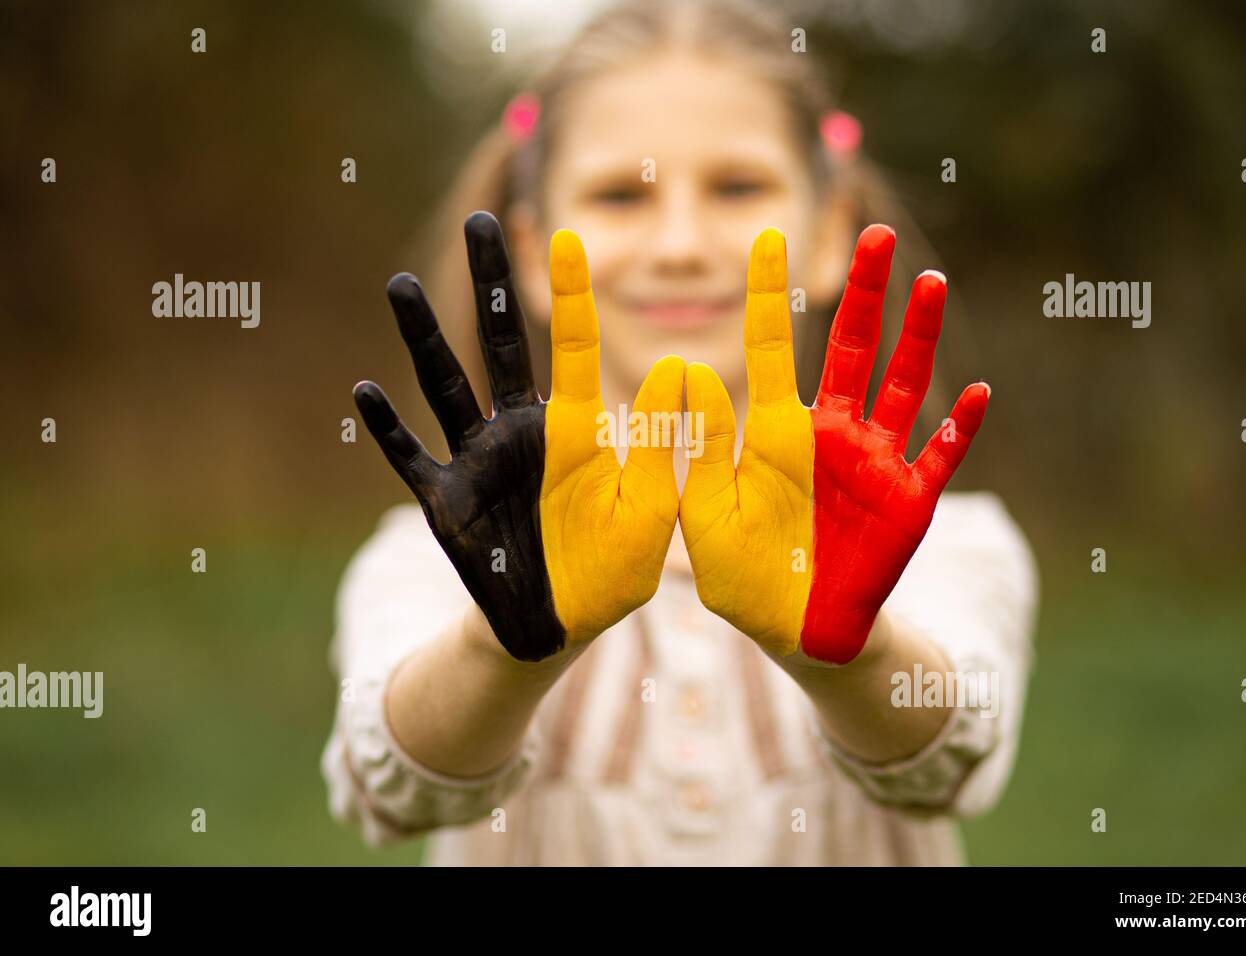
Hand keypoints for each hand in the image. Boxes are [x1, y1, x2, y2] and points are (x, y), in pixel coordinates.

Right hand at [354, 211, 683, 661]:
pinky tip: (364, 392)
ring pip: (446, 386)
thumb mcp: (651, 510)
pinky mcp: (449, 502)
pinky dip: (389, 431)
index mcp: (577, 431)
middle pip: (503, 344)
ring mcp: (480, 462)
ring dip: (423, 338)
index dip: (572, 295)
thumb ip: (660, 446)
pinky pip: (411, 459)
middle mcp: (524, 432)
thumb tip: (677, 366)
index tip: (566, 236)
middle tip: (480, 221)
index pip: (575, 349)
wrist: (562, 628)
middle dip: (491, 284)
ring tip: (398, 283)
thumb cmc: (613, 570)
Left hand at [680, 225, 988, 664]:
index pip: (773, 348)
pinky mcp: (908, 501)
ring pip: (903, 385)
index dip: (772, 294)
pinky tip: (978, 393)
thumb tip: (690, 372)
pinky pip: (941, 457)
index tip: (768, 238)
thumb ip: (700, 449)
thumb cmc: (742, 575)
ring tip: (931, 282)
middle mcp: (831, 434)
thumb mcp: (705, 513)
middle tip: (873, 233)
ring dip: (919, 336)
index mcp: (777, 433)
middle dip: (864, 291)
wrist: (795, 632)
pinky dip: (959, 428)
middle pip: (852, 346)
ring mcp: (875, 464)